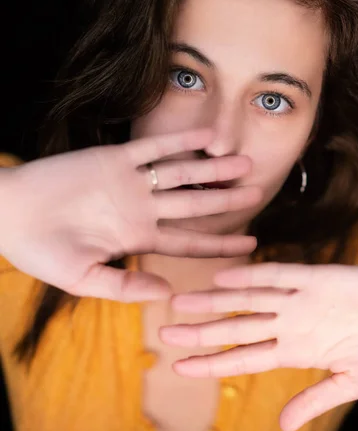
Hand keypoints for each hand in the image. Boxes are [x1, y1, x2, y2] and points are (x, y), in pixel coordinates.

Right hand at [1, 129, 260, 300]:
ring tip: (244, 161)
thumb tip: (166, 292)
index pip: (189, 243)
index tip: (251, 242)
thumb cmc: (41, 252)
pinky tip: (207, 138)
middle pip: (194, 205)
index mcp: (137, 239)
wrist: (9, 214)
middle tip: (259, 191)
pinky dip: (179, 142)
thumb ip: (124, 286)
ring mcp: (130, 183)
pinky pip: (153, 148)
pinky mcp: (113, 159)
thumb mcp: (83, 279)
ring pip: (181, 174)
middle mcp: (141, 210)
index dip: (220, 243)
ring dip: (211, 168)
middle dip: (226, 199)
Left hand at [161, 263, 357, 430]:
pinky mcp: (317, 276)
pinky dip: (252, 276)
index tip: (178, 367)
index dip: (210, 362)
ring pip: (247, 299)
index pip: (243, 358)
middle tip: (163, 332)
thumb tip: (282, 427)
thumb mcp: (353, 383)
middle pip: (235, 327)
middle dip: (199, 331)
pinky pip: (279, 275)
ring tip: (180, 302)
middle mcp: (290, 323)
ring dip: (213, 301)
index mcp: (296, 350)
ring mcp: (301, 299)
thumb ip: (315, 400)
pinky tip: (223, 278)